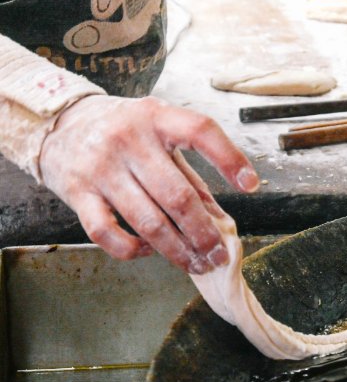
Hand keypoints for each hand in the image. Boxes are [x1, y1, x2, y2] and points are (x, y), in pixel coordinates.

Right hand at [39, 96, 258, 272]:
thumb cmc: (123, 132)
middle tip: (219, 255)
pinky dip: (132, 249)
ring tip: (196, 264)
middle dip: (203, 233)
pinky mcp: (77, 193)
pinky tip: (149, 252)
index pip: (201, 131)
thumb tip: (221, 220)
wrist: (60, 124)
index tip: (251, 186)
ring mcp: (101, 167)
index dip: (230, 158)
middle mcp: (128, 139)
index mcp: (157, 117)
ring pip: (147, 221)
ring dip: (177, 250)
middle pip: (176, 196)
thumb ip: (191, 176)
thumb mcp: (161, 138)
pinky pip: (107, 232)